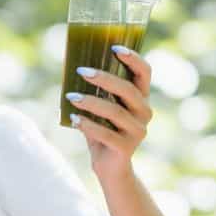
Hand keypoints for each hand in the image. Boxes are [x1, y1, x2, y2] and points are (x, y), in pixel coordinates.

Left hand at [67, 45, 153, 181]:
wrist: (110, 167)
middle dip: (104, 78)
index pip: (145, 72)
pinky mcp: (127, 148)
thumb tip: (73, 66)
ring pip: (115, 111)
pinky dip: (87, 125)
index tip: (114, 47)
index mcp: (141, 98)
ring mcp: (138, 131)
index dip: (133, 58)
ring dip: (90, 102)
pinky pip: (105, 133)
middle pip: (128, 89)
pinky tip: (73, 119)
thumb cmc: (103, 131)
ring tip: (70, 97)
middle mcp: (145, 112)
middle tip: (82, 71)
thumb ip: (95, 91)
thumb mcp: (100, 109)